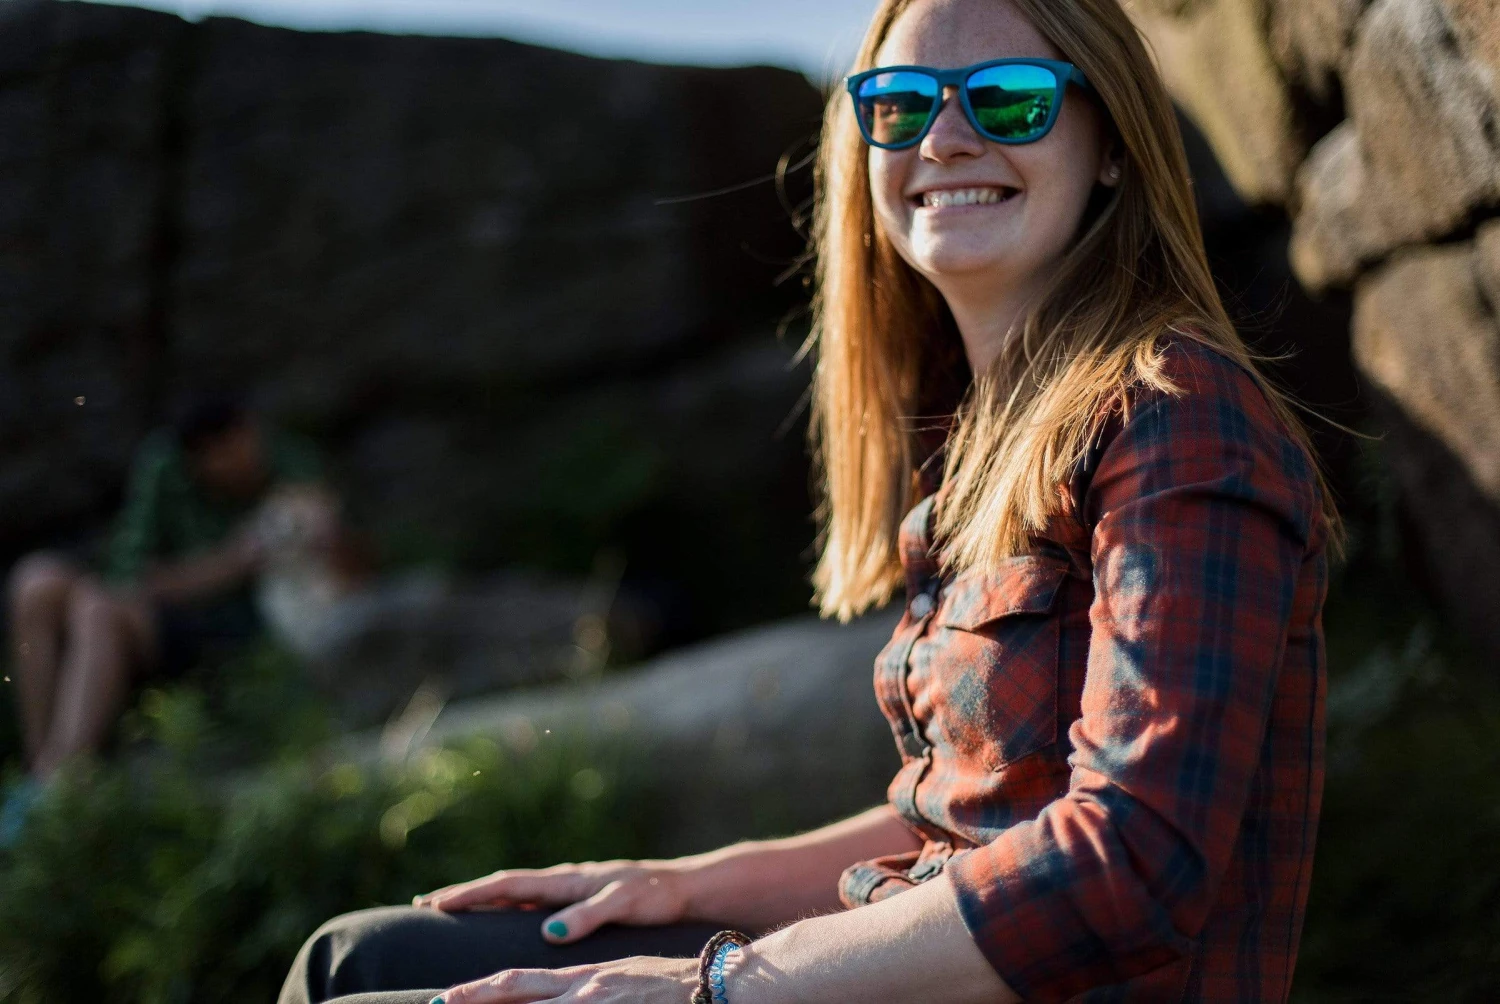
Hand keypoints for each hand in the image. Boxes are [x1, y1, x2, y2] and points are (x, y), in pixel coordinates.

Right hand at [413, 861, 692, 943]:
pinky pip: (532, 903)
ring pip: (516, 893)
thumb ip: (588, 916)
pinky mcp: (579, 900)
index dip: (472, 893)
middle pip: (504, 885)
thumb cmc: (656, 896)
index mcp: (568, 879)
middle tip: (426, 904)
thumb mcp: (623, 904)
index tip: (437, 902)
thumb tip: (549, 932)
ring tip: (450, 910)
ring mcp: (569, 889)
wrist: (684, 889)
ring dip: (483, 900)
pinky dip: (507, 907)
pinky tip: (498, 920)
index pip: (510, 883)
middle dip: (465, 893)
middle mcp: (564, 880)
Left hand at [433, 955, 697, 1002]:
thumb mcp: (617, 982)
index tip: (447, 996)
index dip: (481, 989)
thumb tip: (557, 1001)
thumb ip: (583, 992)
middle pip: (517, 990)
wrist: (712, 983)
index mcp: (581, 979)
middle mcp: (582, 990)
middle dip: (474, 998)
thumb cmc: (667, 986)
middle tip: (436, 1002)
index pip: (520, 981)